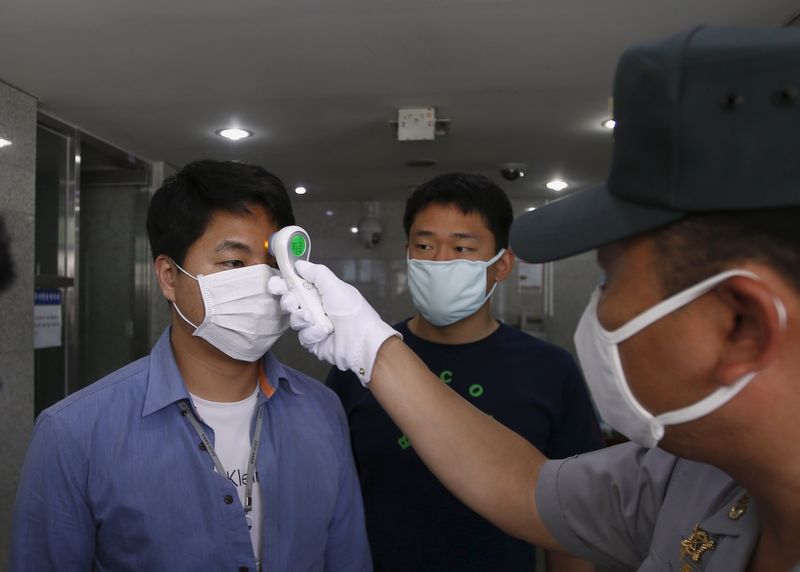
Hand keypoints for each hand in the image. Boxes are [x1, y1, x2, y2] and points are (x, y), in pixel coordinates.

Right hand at [268, 260, 399, 384]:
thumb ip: (316, 273)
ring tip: (312, 318)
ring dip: (301, 318)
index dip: (283, 284)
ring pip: (294, 320)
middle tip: (293, 301)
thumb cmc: (353, 311)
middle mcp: (316, 308)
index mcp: (320, 292)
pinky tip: (323, 331)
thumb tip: (300, 264)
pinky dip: (312, 333)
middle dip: (288, 301)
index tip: (276, 284)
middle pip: (290, 302)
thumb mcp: (335, 286)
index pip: (296, 285)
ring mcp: (314, 325)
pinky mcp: (313, 342)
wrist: (362, 340)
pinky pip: (302, 336)